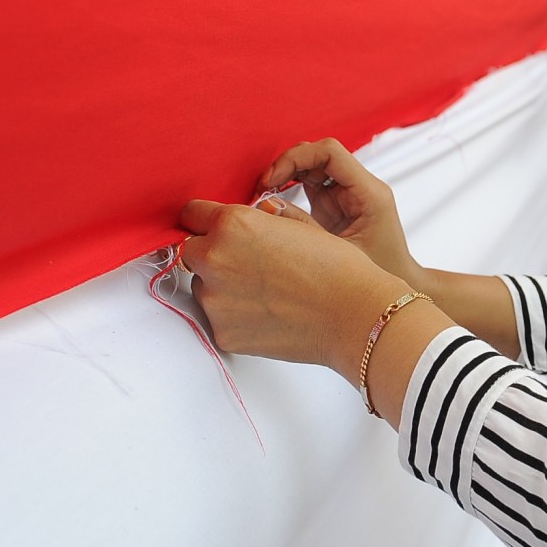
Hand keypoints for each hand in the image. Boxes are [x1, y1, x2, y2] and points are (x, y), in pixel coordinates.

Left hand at [176, 197, 408, 378]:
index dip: (206, 220)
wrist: (354, 316)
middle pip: (192, 251)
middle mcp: (215, 259)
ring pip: (203, 286)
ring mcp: (215, 300)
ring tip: (266, 292)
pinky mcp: (222, 332)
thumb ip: (259, 219)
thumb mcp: (296, 225)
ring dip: (223, 286)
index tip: (214, 228)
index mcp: (233, 224)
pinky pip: (218, 318)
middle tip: (249, 264)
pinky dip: (235, 315)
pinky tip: (268, 313)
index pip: (191, 214)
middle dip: (213, 254)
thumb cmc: (336, 269)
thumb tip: (247, 219)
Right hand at [258, 139, 421, 286]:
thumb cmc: (377, 274)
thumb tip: (267, 205)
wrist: (394, 290)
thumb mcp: (338, 253)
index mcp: (369, 192)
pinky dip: (289, 186)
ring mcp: (347, 192)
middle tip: (263, 188)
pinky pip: (309, 182)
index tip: (272, 179)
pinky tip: (274, 201)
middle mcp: (360, 186)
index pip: (330, 153)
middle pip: (319, 154)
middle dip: (287, 164)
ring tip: (264, 194)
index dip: (297, 157)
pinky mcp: (335, 202)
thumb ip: (304, 227)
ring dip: (286, 174)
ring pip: (312, 165)